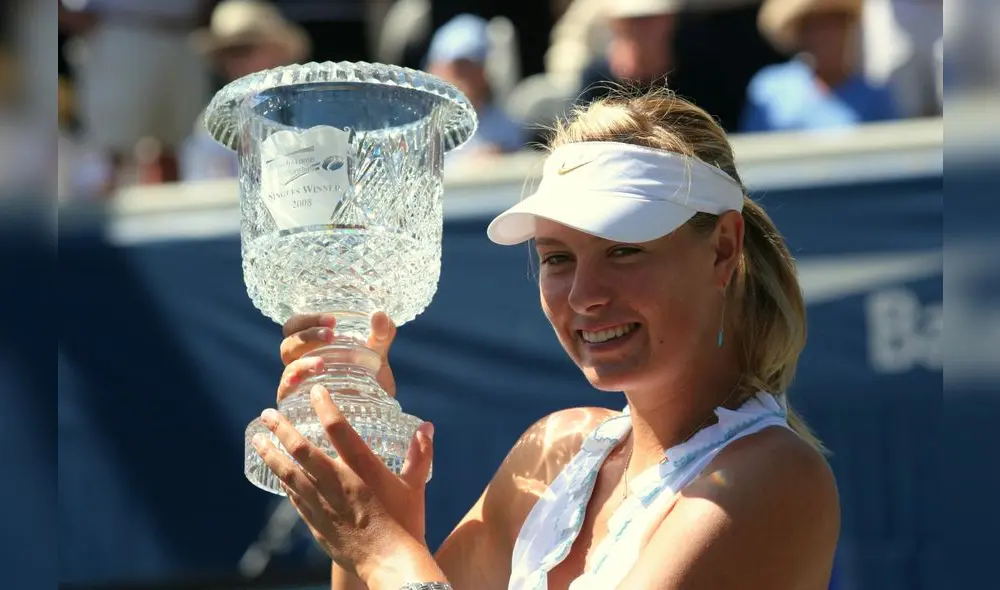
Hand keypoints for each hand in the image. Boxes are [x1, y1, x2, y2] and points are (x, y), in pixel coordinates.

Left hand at [254, 383, 435, 578]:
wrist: (390, 562)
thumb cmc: (406, 522)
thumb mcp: (415, 484)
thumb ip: (420, 453)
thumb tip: (426, 427)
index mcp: (362, 467)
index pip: (338, 427)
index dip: (324, 406)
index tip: (314, 392)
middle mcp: (337, 481)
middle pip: (301, 448)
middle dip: (281, 428)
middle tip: (267, 414)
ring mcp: (322, 503)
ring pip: (288, 473)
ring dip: (270, 454)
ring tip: (257, 440)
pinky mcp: (316, 523)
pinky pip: (294, 497)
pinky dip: (283, 482)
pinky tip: (277, 476)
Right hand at [277, 312, 396, 402]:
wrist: (377, 414)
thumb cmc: (370, 379)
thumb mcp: (377, 355)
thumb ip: (381, 335)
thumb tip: (380, 315)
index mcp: (314, 345)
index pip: (298, 325)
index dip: (308, 319)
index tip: (332, 320)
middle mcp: (301, 361)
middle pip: (289, 342)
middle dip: (307, 336)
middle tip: (331, 335)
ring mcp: (297, 382)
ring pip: (289, 365)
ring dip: (303, 362)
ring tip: (322, 363)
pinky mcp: (296, 402)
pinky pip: (286, 389)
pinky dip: (290, 383)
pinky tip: (299, 381)